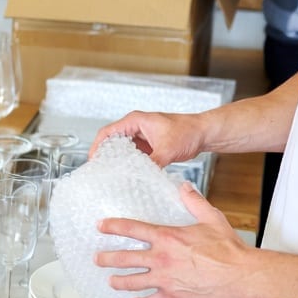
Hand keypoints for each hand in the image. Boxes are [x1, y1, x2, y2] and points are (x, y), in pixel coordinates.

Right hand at [90, 111, 205, 167]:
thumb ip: (152, 163)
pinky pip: (133, 155)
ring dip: (118, 161)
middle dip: (105, 156)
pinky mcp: (148, 146)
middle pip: (111, 141)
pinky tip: (129, 174)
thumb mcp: (167, 150)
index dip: (97, 147)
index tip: (93, 161)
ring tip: (112, 174)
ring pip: (122, 150)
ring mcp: (141, 137)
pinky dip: (130, 164)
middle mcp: (136, 127)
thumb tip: (140, 176)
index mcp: (135, 121)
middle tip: (100, 170)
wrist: (204, 133)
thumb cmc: (188, 131)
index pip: (107, 132)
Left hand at [95, 182, 250, 297]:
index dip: (113, 226)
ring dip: (118, 282)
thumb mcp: (211, 219)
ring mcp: (164, 279)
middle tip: (98, 258)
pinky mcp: (172, 297)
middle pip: (124, 258)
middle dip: (107, 258)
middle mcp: (161, 259)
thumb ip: (194, 202)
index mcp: (167, 238)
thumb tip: (185, 188)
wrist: (240, 275)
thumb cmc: (228, 250)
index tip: (101, 226)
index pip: (132, 228)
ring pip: (131, 282)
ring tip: (111, 281)